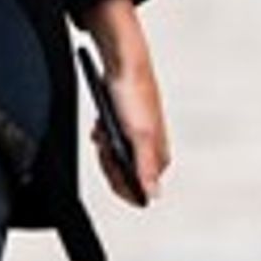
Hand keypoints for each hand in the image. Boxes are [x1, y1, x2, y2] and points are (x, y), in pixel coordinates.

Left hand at [82, 0, 169, 205]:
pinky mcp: (128, 126)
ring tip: (104, 130)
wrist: (123, 65)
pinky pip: (111, 141)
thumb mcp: (139, 135)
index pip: (139, 190)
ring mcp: (139, 138)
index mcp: (159, 157)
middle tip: (106, 142)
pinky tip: (101, 125)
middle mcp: (152, 150)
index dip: (119, 181)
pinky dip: (102, 134)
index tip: (110, 163)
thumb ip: (145, 168)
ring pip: (115, 158)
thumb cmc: (134, 96)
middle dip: (109, 160)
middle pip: (124, 174)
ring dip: (105, 146)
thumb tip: (153, 195)